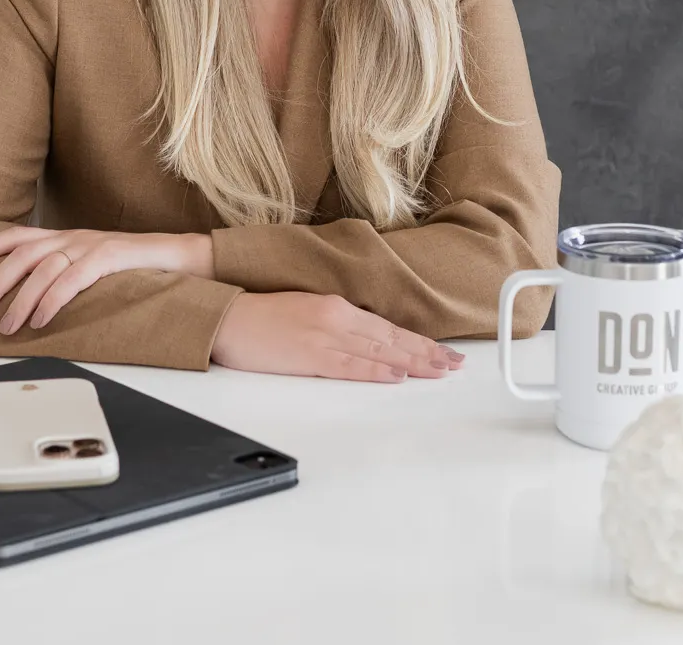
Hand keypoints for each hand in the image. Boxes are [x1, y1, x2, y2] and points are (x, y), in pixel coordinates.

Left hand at [0, 227, 212, 333]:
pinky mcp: (110, 257)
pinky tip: (40, 319)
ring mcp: (91, 245)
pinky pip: (73, 278)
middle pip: (22, 253)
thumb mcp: (89, 267)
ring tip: (7, 327)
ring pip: (44, 268)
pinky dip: (53, 299)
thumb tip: (28, 299)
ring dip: (20, 300)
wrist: (178, 257)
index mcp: (64, 237)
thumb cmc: (131, 268)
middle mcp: (72, 237)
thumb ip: (62, 274)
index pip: (16, 236)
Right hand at [210, 292, 465, 382]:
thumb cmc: (261, 317)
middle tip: (455, 365)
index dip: (419, 341)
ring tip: (440, 372)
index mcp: (336, 306)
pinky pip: (349, 366)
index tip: (443, 352)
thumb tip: (366, 342)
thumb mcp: (306, 310)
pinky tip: (396, 376)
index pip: (388, 327)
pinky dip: (375, 371)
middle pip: (391, 339)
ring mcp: (324, 336)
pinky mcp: (309, 355)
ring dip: (412, 363)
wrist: (226, 317)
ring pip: (378, 352)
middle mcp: (336, 318)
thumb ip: (337, 324)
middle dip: (426, 353)